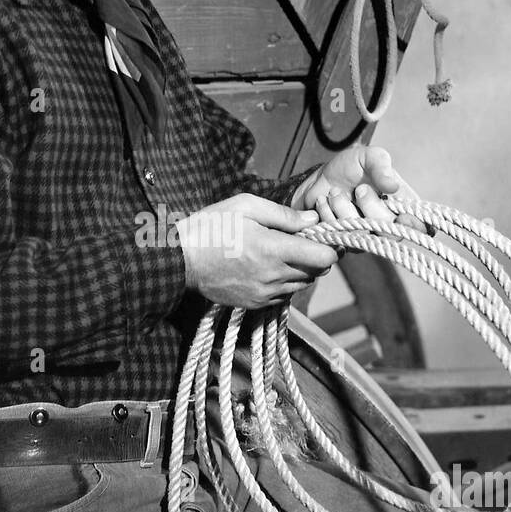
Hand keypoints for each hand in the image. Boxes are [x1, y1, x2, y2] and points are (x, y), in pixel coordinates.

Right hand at [175, 194, 339, 309]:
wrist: (179, 260)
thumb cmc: (211, 226)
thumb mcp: (246, 206)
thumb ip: (283, 215)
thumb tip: (313, 221)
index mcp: (274, 250)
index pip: (324, 258)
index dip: (331, 247)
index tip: (325, 235)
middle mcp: (274, 277)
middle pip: (317, 272)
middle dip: (317, 256)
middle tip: (304, 241)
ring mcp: (265, 294)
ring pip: (302, 285)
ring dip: (302, 270)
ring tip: (284, 253)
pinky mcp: (254, 304)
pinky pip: (283, 296)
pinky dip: (285, 283)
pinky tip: (269, 268)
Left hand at [292, 144, 427, 233]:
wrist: (319, 178)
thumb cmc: (351, 167)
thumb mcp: (367, 157)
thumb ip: (381, 167)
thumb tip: (393, 186)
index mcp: (400, 205)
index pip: (417, 225)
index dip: (415, 226)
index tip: (402, 217)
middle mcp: (385, 224)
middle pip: (389, 232)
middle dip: (372, 208)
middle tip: (360, 189)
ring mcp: (364, 235)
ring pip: (361, 234)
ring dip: (344, 209)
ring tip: (335, 192)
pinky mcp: (342, 241)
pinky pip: (337, 236)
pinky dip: (328, 215)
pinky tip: (324, 201)